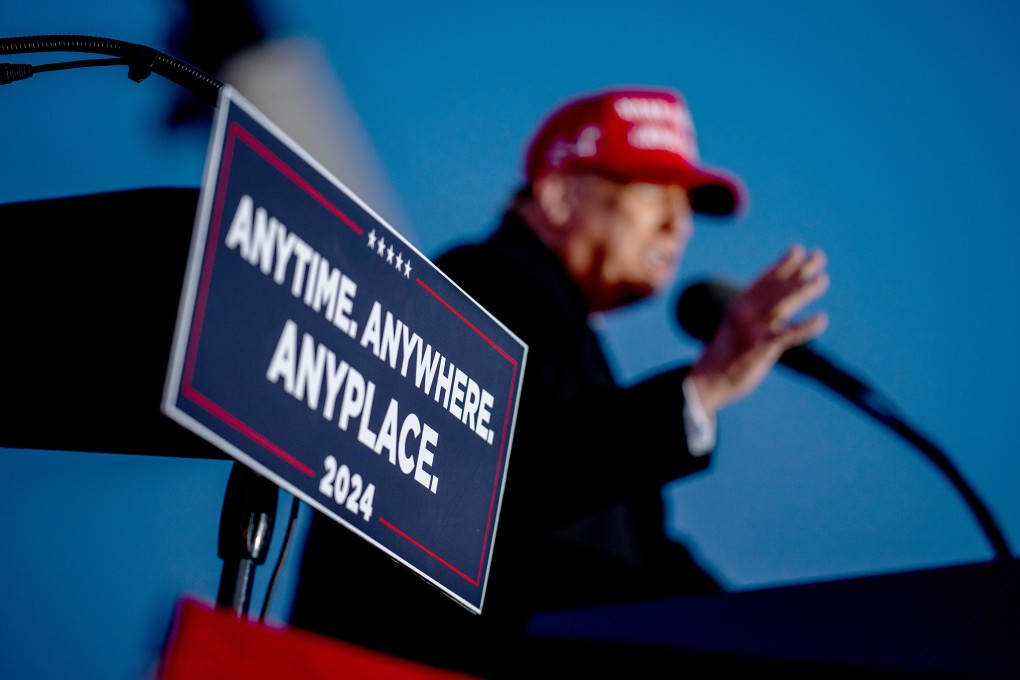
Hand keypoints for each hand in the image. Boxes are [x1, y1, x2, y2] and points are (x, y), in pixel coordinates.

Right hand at [687, 244, 828, 415]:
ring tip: (822, 280)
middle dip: (799, 271)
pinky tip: (821, 319)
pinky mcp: (760, 347)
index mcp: (739, 305)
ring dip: (803, 291)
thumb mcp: (736, 327)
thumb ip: (753, 314)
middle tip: (818, 256)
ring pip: (782, 305)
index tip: (798, 249)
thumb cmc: (725, 356)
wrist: (707, 380)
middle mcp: (745, 312)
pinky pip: (787, 335)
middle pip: (777, 287)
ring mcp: (752, 329)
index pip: (764, 279)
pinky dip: (805, 327)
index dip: (782, 264)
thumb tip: (773, 304)